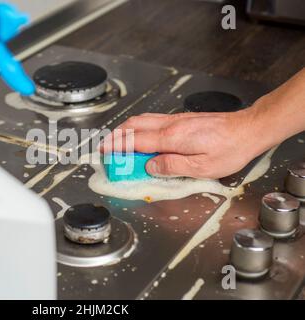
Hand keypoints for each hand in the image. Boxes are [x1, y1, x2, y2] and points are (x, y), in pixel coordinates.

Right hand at [100, 107, 271, 178]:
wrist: (248, 129)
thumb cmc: (230, 149)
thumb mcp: (202, 167)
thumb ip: (172, 166)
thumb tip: (150, 166)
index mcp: (172, 138)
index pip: (136, 141)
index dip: (117, 146)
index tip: (104, 151)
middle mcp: (171, 125)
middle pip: (134, 125)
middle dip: (116, 135)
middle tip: (105, 147)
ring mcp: (176, 120)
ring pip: (142, 120)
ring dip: (125, 129)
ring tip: (117, 140)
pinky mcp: (182, 119)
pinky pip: (152, 119)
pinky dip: (138, 126)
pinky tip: (140, 133)